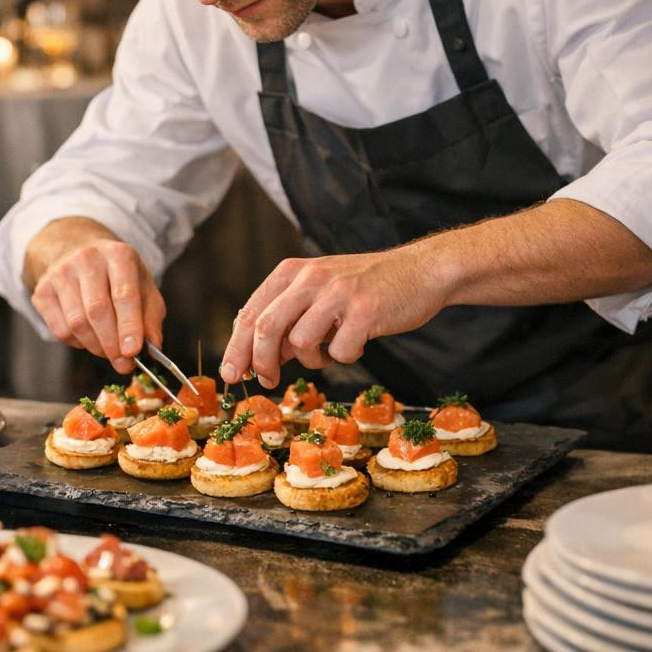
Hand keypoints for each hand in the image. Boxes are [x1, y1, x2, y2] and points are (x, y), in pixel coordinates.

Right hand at [29, 232, 165, 373]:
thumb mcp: (143, 289)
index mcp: (118, 255)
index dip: (129, 326)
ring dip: (96, 347)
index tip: (132, 352)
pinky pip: (60, 330)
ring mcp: (61, 273)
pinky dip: (78, 343)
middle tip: (123, 364)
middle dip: (111, 344)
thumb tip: (152, 347)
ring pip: (77, 323)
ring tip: (108, 351)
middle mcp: (87, 259)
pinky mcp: (42, 290)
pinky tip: (88, 338)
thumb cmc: (117, 277)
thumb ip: (150, 318)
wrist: (77, 253)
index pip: (124, 294)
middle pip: (97, 310)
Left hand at [220, 248, 447, 388]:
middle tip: (267, 381)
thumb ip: (288, 318)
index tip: (231, 374)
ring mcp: (337, 293)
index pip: (250, 313)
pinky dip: (346, 356)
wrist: (420, 271)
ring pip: (300, 342)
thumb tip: (260, 358)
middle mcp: (310, 278)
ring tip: (330, 351)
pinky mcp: (366, 311)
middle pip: (265, 327)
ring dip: (313, 359)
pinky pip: (340, 352)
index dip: (236, 347)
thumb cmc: (364, 288)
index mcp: (291, 272)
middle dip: (260, 362)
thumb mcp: (317, 293)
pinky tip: (358, 342)